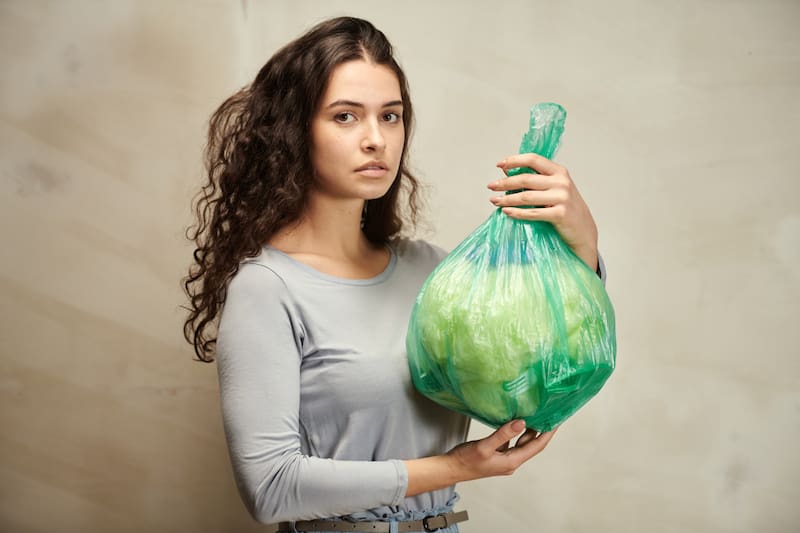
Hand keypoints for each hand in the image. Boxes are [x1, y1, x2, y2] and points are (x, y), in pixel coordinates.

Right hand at [447, 420, 556, 480]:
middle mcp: (511, 461)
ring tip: (534, 414)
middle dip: (540, 430)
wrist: (450, 469)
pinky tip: (513, 422)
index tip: (556, 421)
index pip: (536, 446)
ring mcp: (504, 458)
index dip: (547, 433)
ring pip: (520, 443)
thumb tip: (522, 422)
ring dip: (528, 430)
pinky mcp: (496, 454)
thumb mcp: (485, 446)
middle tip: (547, 413)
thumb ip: (503, 434)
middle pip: (531, 444)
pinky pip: (510, 442)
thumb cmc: (465, 460)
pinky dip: (515, 432)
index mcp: (512, 461)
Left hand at [488, 153, 598, 270]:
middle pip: (526, 179)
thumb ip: (534, 180)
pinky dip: (517, 213)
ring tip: (495, 201)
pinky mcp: (561, 214)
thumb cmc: (565, 208)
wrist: (583, 230)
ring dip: (507, 199)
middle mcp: (562, 182)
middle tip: (491, 186)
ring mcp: (562, 198)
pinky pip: (532, 213)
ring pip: (526, 196)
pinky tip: (506, 212)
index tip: (499, 164)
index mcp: (559, 171)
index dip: (514, 160)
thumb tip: (506, 172)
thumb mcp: (553, 189)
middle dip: (505, 183)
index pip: (533, 159)